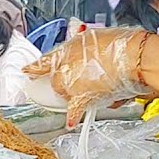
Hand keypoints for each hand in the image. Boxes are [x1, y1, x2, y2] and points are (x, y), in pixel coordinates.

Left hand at [22, 28, 153, 125]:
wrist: (132, 57)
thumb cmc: (118, 45)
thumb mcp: (94, 37)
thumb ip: (80, 47)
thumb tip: (79, 55)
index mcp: (65, 51)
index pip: (43, 61)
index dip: (34, 67)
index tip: (26, 71)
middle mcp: (63, 68)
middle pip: (55, 80)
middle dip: (64, 81)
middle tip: (80, 78)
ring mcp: (71, 85)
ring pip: (65, 93)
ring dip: (74, 93)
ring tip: (94, 86)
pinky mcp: (82, 98)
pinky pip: (74, 110)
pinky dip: (74, 116)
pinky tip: (71, 121)